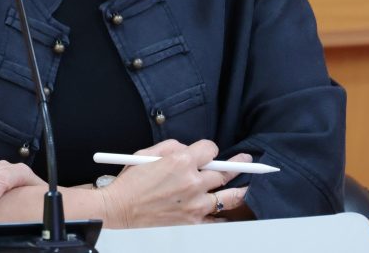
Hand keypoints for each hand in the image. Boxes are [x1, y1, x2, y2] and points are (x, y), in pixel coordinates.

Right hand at [99, 139, 250, 227]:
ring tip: (250, 184)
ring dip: (240, 188)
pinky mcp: (192, 221)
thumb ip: (172, 147)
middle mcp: (192, 181)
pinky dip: (224, 215)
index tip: (208, 152)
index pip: (210, 149)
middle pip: (224, 171)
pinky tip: (231, 211)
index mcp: (181, 161)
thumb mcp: (147, 153)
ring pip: (228, 195)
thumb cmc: (130, 182)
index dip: (210, 149)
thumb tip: (188, 149)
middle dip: (236, 164)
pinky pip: (216, 219)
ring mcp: (195, 203)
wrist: (119, 210)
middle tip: (247, 160)